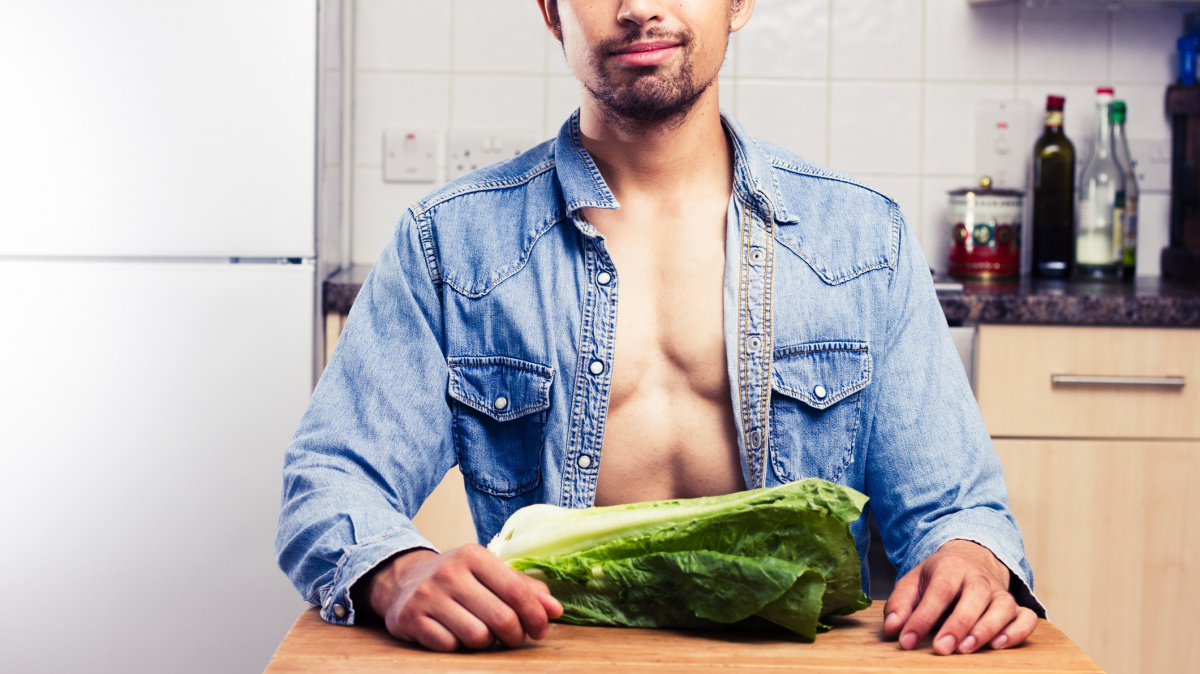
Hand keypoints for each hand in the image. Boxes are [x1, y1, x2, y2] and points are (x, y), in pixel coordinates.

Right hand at [359, 544, 563, 651]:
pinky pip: (450, 646)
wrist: (402, 580)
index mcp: (474, 555)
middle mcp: (449, 572)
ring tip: (482, 633)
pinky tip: (456, 635)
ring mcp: (428, 596)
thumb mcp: (488, 572)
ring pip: (477, 637)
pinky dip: (459, 647)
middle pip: (501, 618)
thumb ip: (523, 588)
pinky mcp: (410, 619)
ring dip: (486, 643)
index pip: (516, 591)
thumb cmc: (456, 578)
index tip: (541, 629)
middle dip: (515, 636)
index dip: (535, 616)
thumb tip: (556, 610)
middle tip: (514, 638)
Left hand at [882, 540, 1037, 654]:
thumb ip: (900, 604)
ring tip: (966, 649)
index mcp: (950, 567)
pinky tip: (999, 645)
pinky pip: (1026, 618)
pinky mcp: (1016, 607)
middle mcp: (979, 578)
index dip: (923, 618)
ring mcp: (1000, 592)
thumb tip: (893, 629)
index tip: (907, 641)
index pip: (938, 591)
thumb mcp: (913, 583)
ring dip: (986, 629)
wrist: (971, 559)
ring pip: (1003, 606)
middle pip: (974, 596)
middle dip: (957, 624)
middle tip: (941, 648)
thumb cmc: (938, 578)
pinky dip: (1017, 632)